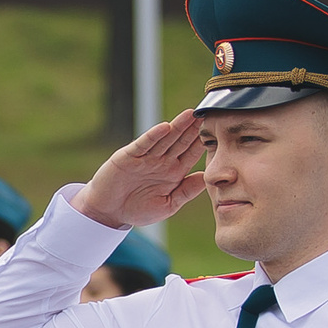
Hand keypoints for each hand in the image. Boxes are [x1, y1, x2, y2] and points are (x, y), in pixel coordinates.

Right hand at [74, 109, 208, 228]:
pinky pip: (143, 145)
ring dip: (177, 126)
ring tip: (191, 114)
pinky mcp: (128, 156)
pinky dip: (153, 136)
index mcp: (174, 173)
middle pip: (180, 142)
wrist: (108, 213)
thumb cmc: (137, 210)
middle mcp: (161, 161)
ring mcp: (145, 157)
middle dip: (193, 129)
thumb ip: (186, 191)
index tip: (218, 132)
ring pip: (165, 139)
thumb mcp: (167, 205)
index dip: (203, 143)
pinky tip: (165, 128)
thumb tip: (206, 177)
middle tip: (208, 114)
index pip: (191, 154)